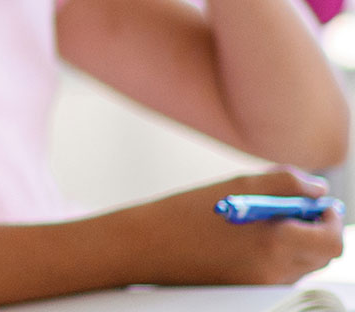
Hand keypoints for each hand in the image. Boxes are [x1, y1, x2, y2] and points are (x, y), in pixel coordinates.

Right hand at [124, 170, 342, 285]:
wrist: (143, 247)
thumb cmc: (184, 214)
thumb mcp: (238, 185)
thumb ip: (287, 182)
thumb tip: (317, 189)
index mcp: (275, 244)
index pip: (331, 240)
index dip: (329, 219)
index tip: (320, 204)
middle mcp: (274, 272)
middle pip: (322, 255)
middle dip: (316, 229)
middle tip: (297, 208)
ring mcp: (262, 287)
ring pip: (303, 264)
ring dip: (297, 241)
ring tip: (263, 220)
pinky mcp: (248, 292)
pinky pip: (281, 273)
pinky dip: (277, 253)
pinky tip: (247, 237)